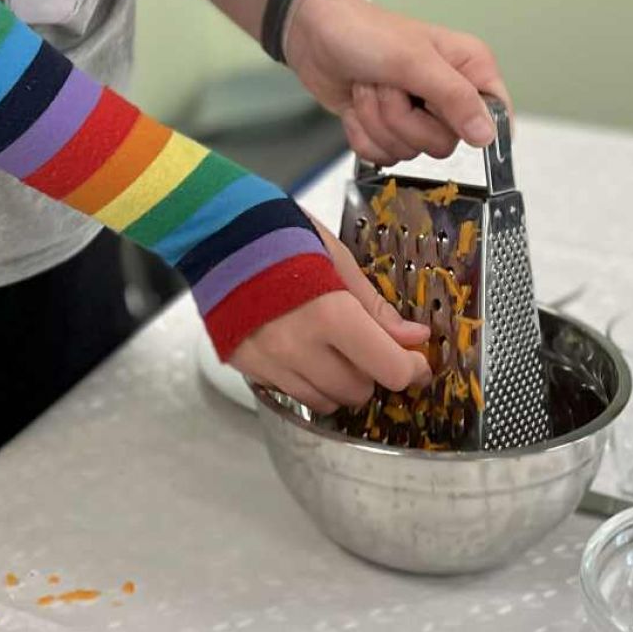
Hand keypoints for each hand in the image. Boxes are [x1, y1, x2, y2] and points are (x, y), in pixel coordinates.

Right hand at [227, 220, 431, 412]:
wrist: (216, 230)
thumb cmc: (282, 233)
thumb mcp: (338, 259)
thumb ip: (375, 307)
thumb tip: (413, 337)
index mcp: (331, 315)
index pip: (389, 369)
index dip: (411, 369)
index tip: (416, 363)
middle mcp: (299, 348)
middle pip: (358, 391)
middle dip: (372, 373)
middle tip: (368, 346)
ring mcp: (269, 362)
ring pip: (324, 401)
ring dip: (338, 383)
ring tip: (331, 347)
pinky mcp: (246, 367)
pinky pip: (290, 392)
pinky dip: (304, 379)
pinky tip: (300, 347)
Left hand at [284, 0, 510, 167]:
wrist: (313, 34)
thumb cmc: (364, 32)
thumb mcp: (414, 60)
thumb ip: (455, 97)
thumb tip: (487, 135)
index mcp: (469, 69)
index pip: (494, 117)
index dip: (465, 124)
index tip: (434, 108)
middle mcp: (449, 95)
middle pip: (443, 144)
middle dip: (403, 118)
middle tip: (389, 84)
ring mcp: (417, 114)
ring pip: (409, 151)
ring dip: (377, 120)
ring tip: (370, 86)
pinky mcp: (388, 128)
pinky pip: (383, 156)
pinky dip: (362, 132)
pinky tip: (357, 104)